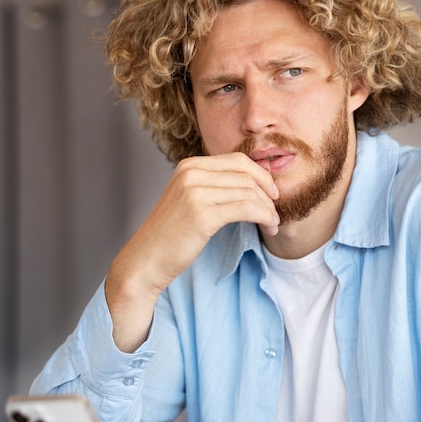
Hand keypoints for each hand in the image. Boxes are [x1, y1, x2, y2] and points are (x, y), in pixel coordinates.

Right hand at [105, 153, 279, 351]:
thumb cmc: (169, 237)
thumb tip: (252, 185)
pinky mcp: (202, 214)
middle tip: (276, 211)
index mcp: (189, 166)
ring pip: (249, 191)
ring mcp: (195, 191)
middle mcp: (191, 173)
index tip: (272, 194)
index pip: (238, 160)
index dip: (261, 175)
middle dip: (268, 192)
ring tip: (272, 224)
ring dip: (268, 209)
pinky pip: (246, 208)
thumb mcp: (189, 200)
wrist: (144, 261)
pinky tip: (267, 227)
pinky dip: (263, 217)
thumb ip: (213, 187)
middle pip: (246, 174)